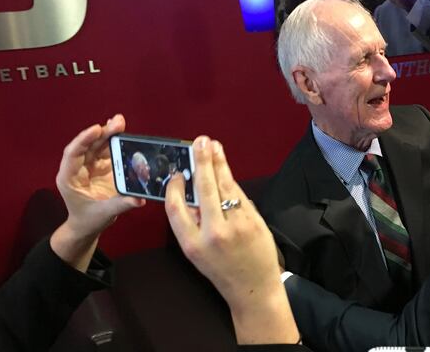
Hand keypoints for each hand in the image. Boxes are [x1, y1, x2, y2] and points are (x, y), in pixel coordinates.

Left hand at [51, 114, 144, 271]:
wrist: (86, 226)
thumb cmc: (89, 220)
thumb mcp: (104, 214)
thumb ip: (121, 204)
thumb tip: (140, 198)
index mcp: (69, 178)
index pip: (73, 154)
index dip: (84, 140)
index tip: (97, 129)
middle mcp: (77, 168)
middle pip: (88, 146)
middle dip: (101, 133)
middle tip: (118, 122)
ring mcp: (89, 167)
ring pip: (97, 146)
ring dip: (109, 134)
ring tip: (121, 123)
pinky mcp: (100, 168)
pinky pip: (106, 152)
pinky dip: (114, 142)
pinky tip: (122, 133)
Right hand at [165, 136, 298, 344]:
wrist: (253, 287)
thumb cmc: (221, 269)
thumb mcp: (197, 253)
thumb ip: (192, 224)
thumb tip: (190, 193)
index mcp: (192, 243)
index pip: (176, 207)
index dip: (174, 187)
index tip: (177, 173)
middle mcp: (213, 232)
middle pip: (204, 188)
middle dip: (202, 162)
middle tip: (200, 142)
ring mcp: (237, 225)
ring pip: (225, 187)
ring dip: (219, 163)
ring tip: (213, 146)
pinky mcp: (254, 220)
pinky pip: (239, 196)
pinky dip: (231, 182)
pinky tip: (225, 169)